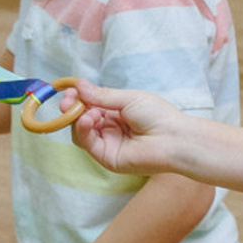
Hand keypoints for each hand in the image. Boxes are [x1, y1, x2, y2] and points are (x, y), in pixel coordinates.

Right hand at [69, 80, 192, 175]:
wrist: (173, 138)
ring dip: (78, 119)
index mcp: (117, 113)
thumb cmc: (158, 116)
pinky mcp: (107, 157)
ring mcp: (107, 144)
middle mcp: (110, 129)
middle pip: (81, 119)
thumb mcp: (128, 99)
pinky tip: (90, 119)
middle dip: (72, 108)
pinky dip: (83, 130)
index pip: (89, 105)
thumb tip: (78, 84)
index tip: (70, 90)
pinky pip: (87, 143)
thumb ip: (102, 95)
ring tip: (89, 111)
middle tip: (68, 99)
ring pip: (80, 132)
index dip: (78, 98)